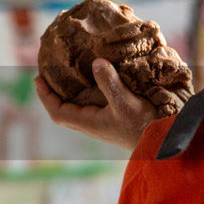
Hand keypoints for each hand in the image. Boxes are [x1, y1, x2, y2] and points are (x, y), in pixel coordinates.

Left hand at [35, 59, 159, 151]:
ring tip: (70, 72)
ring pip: (80, 106)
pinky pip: (96, 103)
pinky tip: (97, 78)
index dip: (45, 97)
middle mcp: (94, 124)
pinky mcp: (117, 119)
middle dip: (55, 92)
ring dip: (73, 91)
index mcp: (89, 123)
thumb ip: (109, 83)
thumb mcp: (125, 103)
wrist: (165, 141)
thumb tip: (95, 62)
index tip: (37, 79)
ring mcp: (105, 123)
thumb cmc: (143, 126)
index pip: (57, 112)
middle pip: (65, 109)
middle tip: (50, 72)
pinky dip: (90, 90)